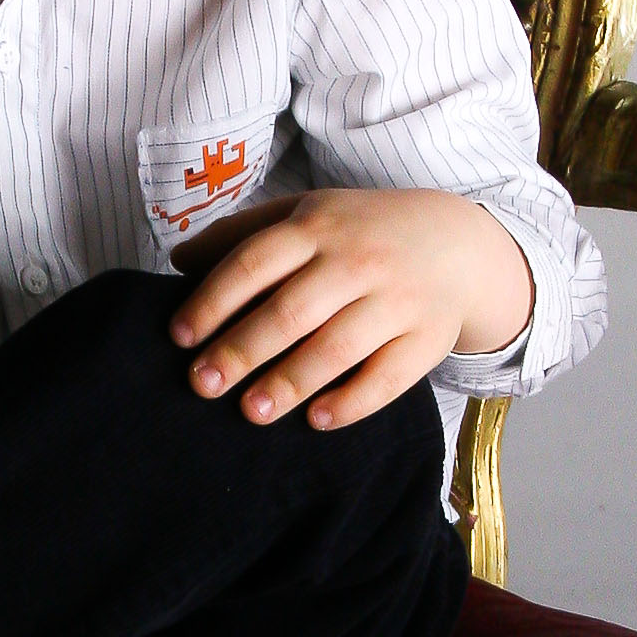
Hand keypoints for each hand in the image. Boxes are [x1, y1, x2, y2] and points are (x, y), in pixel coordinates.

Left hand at [167, 187, 532, 428]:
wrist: (458, 242)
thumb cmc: (362, 233)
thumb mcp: (307, 215)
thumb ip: (243, 235)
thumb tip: (178, 260)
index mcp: (318, 227)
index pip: (255, 263)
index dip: (214, 301)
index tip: (181, 337)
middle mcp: (357, 260)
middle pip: (291, 310)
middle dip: (243, 350)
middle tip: (202, 384)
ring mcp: (397, 300)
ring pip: (338, 346)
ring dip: (291, 382)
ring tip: (251, 412)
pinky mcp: (428, 339)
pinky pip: (389, 377)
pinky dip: (353, 401)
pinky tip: (317, 421)